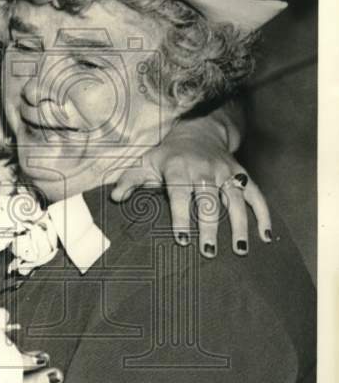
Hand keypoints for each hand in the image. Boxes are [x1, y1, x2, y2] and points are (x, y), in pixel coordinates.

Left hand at [111, 122, 271, 257]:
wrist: (198, 130)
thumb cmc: (167, 155)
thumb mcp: (145, 163)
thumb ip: (130, 180)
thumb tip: (115, 196)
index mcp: (179, 169)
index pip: (180, 194)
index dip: (182, 216)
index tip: (183, 240)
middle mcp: (205, 170)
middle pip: (210, 201)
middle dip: (211, 227)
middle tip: (209, 252)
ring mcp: (226, 173)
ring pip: (236, 200)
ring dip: (240, 225)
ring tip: (240, 250)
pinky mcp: (241, 175)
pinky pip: (256, 195)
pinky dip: (263, 214)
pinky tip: (266, 236)